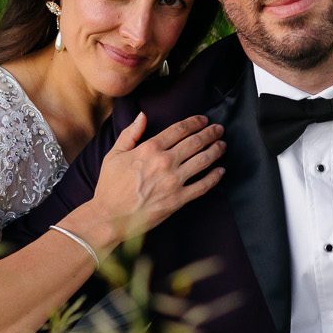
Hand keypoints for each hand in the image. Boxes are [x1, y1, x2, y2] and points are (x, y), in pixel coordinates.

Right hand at [73, 114, 224, 246]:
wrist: (110, 216)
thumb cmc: (110, 186)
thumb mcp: (114, 154)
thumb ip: (130, 133)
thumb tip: (143, 115)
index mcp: (150, 148)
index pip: (179, 129)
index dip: (194, 122)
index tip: (203, 120)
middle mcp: (165, 162)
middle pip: (195, 142)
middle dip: (210, 133)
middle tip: (219, 129)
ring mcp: (173, 181)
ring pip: (203, 161)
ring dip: (216, 150)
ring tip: (222, 145)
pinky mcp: (178, 199)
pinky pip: (202, 186)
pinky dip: (214, 177)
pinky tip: (220, 171)